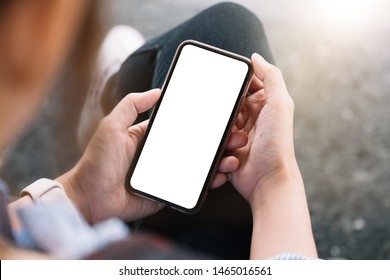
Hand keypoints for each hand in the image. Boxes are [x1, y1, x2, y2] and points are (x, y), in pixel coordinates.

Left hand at [59, 89, 243, 222]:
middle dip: (218, 141)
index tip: (220, 117)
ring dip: (219, 161)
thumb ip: (131, 105)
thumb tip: (157, 91)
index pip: (182, 127)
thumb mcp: (112, 126)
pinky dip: (209, 182)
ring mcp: (168, 174)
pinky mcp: (169, 192)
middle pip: (196, 146)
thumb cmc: (97, 161)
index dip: (202, 122)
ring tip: (234, 156)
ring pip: (199, 166)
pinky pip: (192, 187)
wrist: (89, 198)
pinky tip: (222, 175)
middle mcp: (163, 154)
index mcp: (151, 137)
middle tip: (236, 137)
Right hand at [231, 53, 296, 205]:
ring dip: (224, 134)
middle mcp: (252, 117)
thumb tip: (256, 57)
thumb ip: (271, 77)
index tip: (226, 87)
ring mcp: (239, 134)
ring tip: (238, 145)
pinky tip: (233, 157)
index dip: (235, 85)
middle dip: (226, 112)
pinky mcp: (228, 149)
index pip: (245, 84)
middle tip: (232, 122)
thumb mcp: (280, 105)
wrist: (268, 181)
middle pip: (228, 104)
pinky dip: (221, 149)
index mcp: (265, 104)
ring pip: (219, 124)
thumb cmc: (277, 145)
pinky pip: (215, 142)